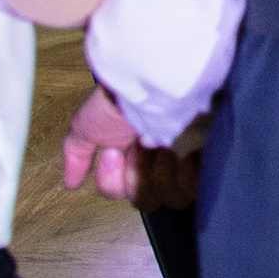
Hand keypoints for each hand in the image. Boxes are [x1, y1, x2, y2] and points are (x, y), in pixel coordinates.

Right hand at [60, 86, 204, 210]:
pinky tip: (185, 155)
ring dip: (161, 175)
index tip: (113, 153)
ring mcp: (183, 160)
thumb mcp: (87, 124)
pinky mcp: (207, 160)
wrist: (154, 77)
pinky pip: (197, 189)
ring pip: (170, 199)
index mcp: (130, 154)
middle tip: (141, 148)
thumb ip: (77, 153)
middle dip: (138, 177)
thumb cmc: (120, 96)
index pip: (121, 192)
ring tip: (164, 149)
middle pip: (146, 200)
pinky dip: (187, 176)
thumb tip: (71, 183)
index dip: (114, 181)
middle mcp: (156, 158)